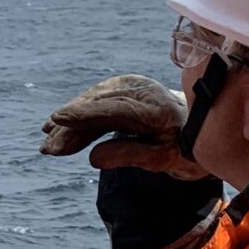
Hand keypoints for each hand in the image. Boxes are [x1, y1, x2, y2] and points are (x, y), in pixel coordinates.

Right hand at [39, 74, 210, 180]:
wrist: (199, 128)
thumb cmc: (185, 148)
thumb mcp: (163, 160)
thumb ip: (129, 155)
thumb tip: (93, 159)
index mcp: (155, 107)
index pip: (112, 110)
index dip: (83, 114)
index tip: (58, 118)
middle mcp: (139, 90)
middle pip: (95, 108)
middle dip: (69, 128)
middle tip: (48, 150)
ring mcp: (128, 88)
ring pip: (90, 106)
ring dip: (68, 125)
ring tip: (48, 146)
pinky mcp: (120, 91)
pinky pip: (93, 105)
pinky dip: (76, 118)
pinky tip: (56, 127)